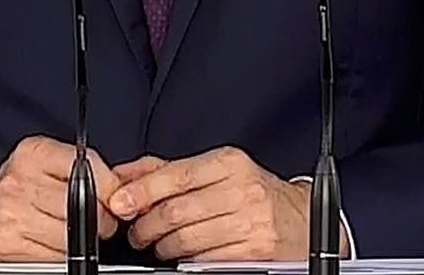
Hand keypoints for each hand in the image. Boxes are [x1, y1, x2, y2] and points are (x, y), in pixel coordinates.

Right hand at [0, 135, 120, 261]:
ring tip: (72, 233)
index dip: (109, 186)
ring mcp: (12, 214)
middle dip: (100, 218)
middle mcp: (18, 181)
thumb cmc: (15, 190)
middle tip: (99, 221)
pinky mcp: (9, 245)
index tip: (115, 197)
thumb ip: (77, 168)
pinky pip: (55, 257)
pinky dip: (61, 255)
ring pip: (71, 235)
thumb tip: (118, 188)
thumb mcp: (40, 164)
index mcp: (31, 154)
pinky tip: (51, 243)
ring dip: (81, 241)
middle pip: (82, 205)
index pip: (84, 165)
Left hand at [109, 145, 348, 261]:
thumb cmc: (255, 192)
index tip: (120, 202)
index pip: (176, 176)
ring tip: (159, 245)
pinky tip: (185, 255)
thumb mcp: (217, 170)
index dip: (142, 191)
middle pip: (176, 211)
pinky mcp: (255, 253)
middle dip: (146, 225)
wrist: (303, 219)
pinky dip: (187, 260)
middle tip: (137, 232)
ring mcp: (251, 223)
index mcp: (230, 163)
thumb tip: (125, 174)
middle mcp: (243, 190)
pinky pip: (206, 260)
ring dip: (163, 247)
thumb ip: (169, 169)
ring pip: (187, 239)